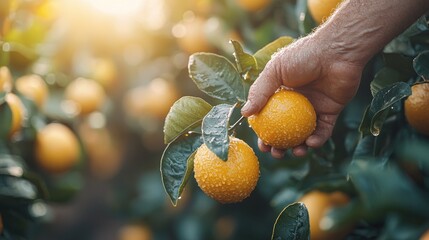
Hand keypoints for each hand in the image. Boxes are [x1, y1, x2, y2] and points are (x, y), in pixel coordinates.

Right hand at [241, 34, 363, 157]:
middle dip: (280, 145)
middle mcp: (296, 102)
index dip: (264, 133)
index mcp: (281, 93)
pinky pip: (323, 130)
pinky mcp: (331, 111)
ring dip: (299, 147)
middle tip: (277, 153)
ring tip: (296, 152)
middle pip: (286, 130)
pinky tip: (311, 143)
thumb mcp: (275, 71)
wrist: (336, 52)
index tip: (262, 145)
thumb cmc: (303, 56)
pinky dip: (317, 139)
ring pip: (304, 134)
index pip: (269, 117)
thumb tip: (244, 114)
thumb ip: (259, 92)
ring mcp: (314, 108)